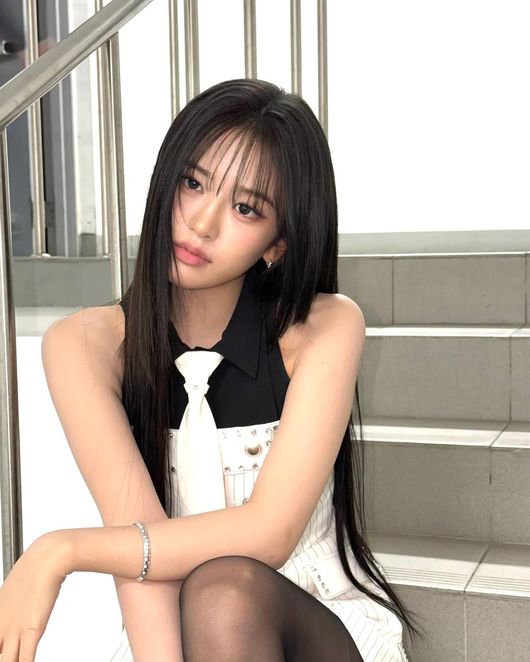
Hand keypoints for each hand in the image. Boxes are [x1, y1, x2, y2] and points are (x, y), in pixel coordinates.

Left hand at [0, 534, 69, 660]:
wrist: (47, 558)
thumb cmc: (35, 569)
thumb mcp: (15, 588)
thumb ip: (13, 603)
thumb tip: (17, 606)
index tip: (3, 649)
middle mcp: (1, 624)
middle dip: (1, 657)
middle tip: (7, 656)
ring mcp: (14, 629)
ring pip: (5, 661)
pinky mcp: (31, 630)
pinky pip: (25, 660)